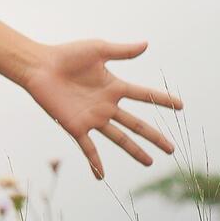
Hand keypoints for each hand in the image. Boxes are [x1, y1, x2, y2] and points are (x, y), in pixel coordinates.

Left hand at [22, 37, 182, 177]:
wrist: (38, 66)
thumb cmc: (66, 55)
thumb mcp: (97, 50)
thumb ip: (122, 51)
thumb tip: (146, 44)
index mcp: (113, 86)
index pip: (144, 95)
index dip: (162, 100)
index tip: (181, 106)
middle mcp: (106, 105)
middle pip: (136, 124)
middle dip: (154, 137)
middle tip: (171, 149)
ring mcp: (92, 118)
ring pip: (119, 138)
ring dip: (134, 151)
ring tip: (149, 163)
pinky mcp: (76, 127)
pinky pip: (88, 148)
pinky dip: (94, 162)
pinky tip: (101, 176)